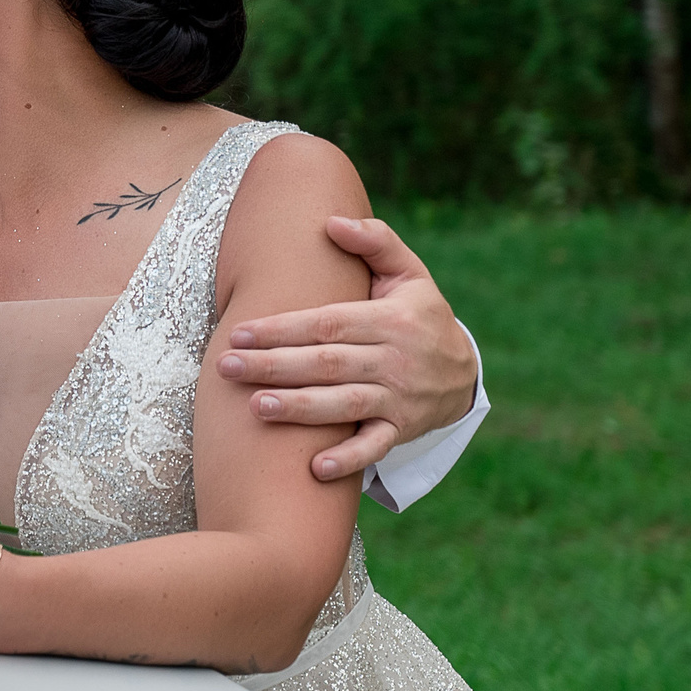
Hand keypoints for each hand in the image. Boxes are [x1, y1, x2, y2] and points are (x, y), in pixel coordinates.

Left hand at [217, 216, 479, 482]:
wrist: (465, 371)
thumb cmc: (419, 313)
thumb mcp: (409, 273)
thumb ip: (375, 241)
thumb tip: (331, 221)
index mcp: (391, 319)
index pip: (328, 324)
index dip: (283, 328)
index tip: (239, 331)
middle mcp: (395, 360)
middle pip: (327, 364)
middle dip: (275, 366)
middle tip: (226, 366)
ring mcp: (400, 398)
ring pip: (344, 405)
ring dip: (300, 409)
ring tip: (255, 407)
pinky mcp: (402, 430)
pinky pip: (375, 447)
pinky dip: (348, 458)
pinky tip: (314, 469)